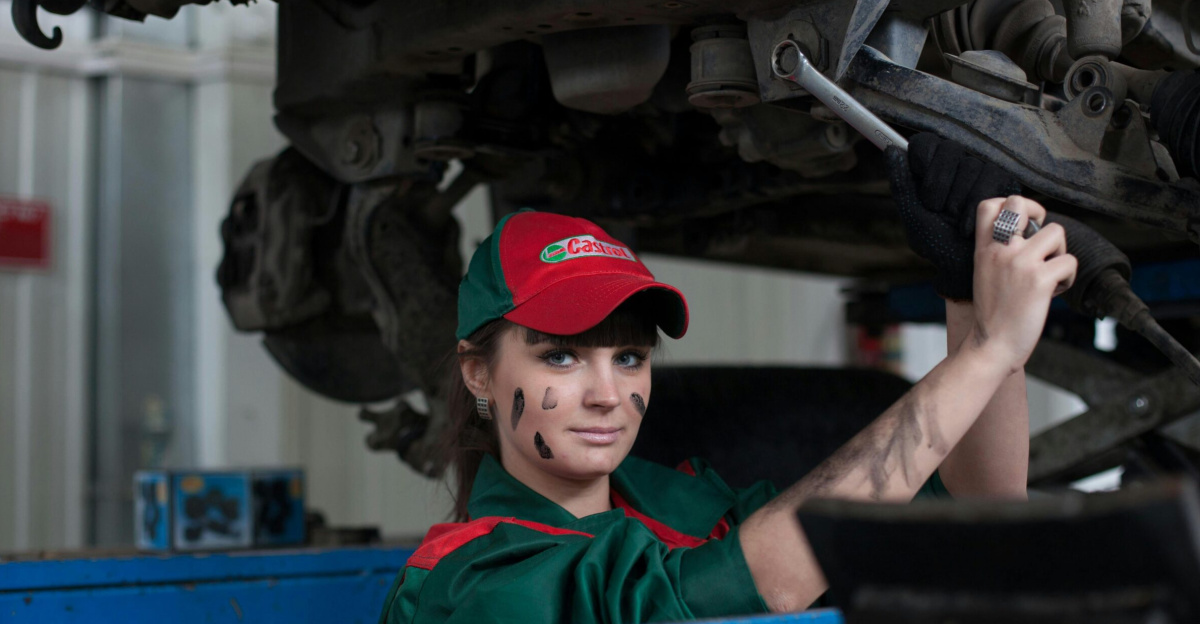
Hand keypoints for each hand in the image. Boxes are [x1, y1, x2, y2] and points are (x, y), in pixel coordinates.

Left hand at [886, 133, 1021, 300]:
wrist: (964, 266)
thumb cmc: (937, 242)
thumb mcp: (913, 215)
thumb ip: (901, 183)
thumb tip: (892, 150)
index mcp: (931, 170)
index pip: (925, 143)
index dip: (923, 162)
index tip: (921, 187)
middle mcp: (956, 166)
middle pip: (949, 149)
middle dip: (939, 185)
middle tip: (938, 209)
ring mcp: (981, 170)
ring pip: (970, 165)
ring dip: (957, 200)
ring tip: (955, 220)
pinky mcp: (1003, 181)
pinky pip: (990, 178)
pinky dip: (975, 205)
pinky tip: (969, 224)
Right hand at [969, 196, 1077, 371]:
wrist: (991, 346)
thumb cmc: (992, 314)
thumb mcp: (985, 274)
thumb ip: (1000, 252)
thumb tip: (1029, 235)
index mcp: (984, 249)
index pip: (990, 205)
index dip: (1012, 204)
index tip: (1023, 222)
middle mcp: (1001, 250)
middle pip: (1020, 203)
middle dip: (1039, 215)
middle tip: (1042, 241)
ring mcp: (1021, 263)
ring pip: (1057, 232)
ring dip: (1060, 252)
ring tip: (1050, 273)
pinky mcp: (1040, 280)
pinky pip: (1069, 262)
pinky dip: (1068, 278)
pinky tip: (1054, 293)